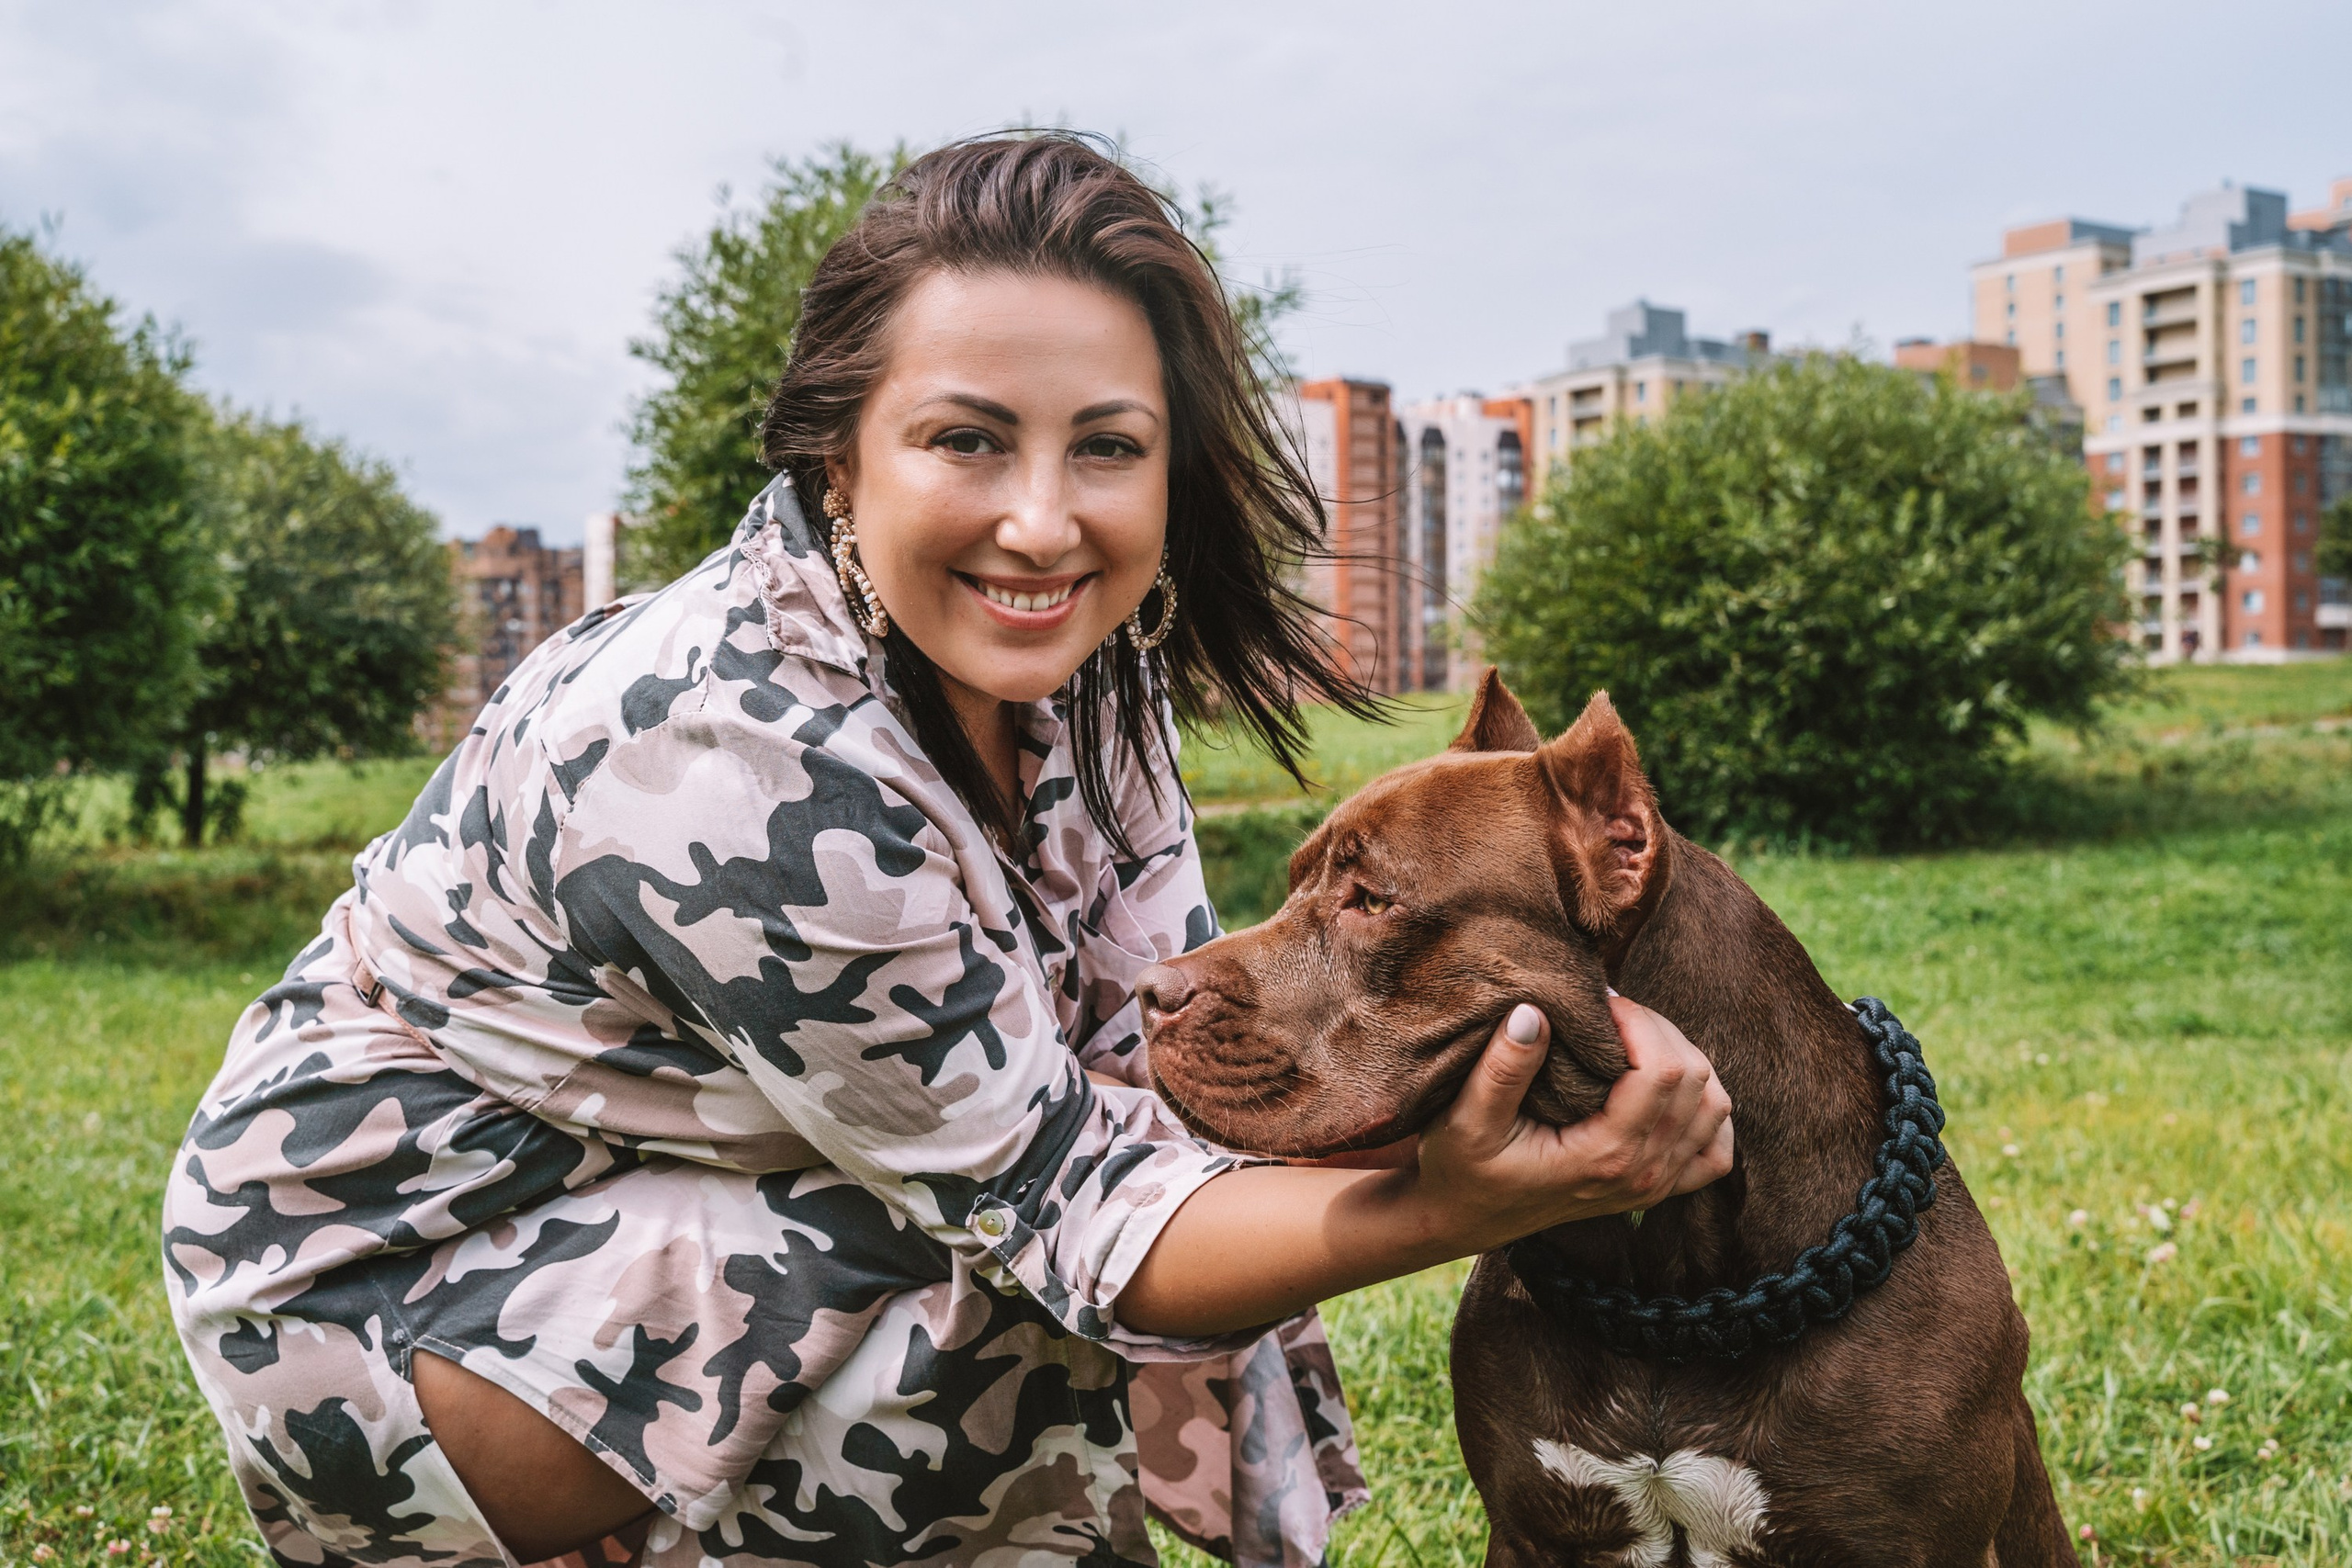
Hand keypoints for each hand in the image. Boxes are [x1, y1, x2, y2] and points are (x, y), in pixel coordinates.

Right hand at [1409, 996, 1733, 1252]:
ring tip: (1631, 1039)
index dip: (1638, 1022)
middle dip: (1657, 1031)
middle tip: (1608, 1013)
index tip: (1596, 1003)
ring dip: (1682, 1059)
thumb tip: (1535, 1011)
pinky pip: (1715, 1149)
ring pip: (1714, 1106)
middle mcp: (1642, 1174)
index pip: (1664, 1071)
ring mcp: (1655, 1185)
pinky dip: (1705, 1112)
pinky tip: (1668, 1089)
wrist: (1462, 1217)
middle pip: (1696, 1080)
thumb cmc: (1459, 1167)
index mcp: (1605, 1155)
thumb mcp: (1465, 1118)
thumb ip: (1501, 1067)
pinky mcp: (1656, 1188)